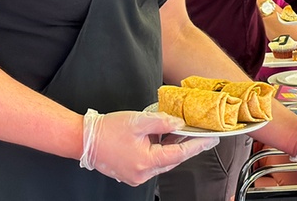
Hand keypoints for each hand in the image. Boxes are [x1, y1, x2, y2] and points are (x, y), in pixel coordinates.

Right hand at [79, 109, 218, 185]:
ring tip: (180, 132)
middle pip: (173, 159)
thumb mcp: (139, 120)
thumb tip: (179, 124)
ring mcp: (137, 176)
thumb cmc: (107, 130)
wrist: (84, 139)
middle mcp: (143, 173)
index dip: (197, 145)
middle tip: (199, 133)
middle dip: (186, 146)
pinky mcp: (132, 173)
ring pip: (163, 161)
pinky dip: (160, 151)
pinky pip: (153, 162)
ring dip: (172, 147)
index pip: (180, 154)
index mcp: (146, 162)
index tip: (211, 139)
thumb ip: (163, 122)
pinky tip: (163, 138)